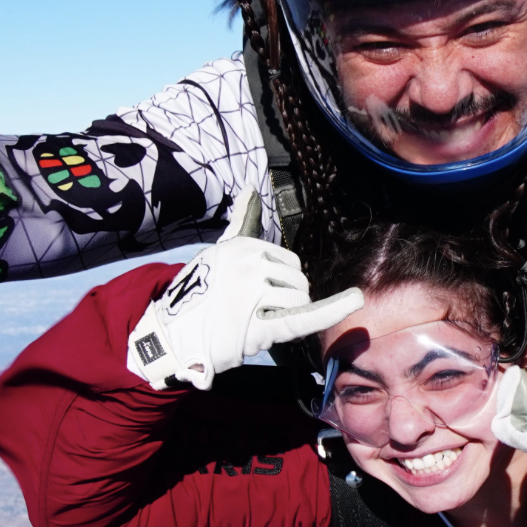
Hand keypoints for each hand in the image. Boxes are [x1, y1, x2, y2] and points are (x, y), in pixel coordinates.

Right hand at [125, 190, 362, 390]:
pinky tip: (355, 300)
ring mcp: (254, 293)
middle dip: (284, 300)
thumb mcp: (219, 252)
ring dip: (282, 316)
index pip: (288, 262)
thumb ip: (240, 222)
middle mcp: (249, 263)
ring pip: (299, 301)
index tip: (253, 295)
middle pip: (298, 281)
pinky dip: (333, 309)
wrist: (172, 336)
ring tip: (249, 323)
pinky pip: (304, 316)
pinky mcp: (259, 323)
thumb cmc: (199, 296)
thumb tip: (250, 190)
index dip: (278, 284)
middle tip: (249, 313)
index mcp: (243, 245)